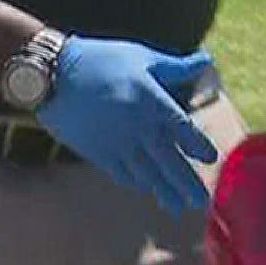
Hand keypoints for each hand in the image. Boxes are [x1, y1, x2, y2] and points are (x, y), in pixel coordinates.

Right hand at [36, 36, 220, 214]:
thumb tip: (206, 61)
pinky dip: (136, 182)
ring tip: (178, 207)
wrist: (54, 75)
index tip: (211, 159)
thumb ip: (176, 67)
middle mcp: (139, 127)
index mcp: (153, 101)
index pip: (183, 129)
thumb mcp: (143, 57)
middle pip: (169, 161)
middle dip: (186, 183)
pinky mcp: (98, 153)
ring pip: (147, 173)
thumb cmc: (102, 60)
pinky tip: (145, 188)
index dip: (198, 145)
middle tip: (202, 202)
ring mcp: (118, 143)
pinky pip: (122, 173)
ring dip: (164, 190)